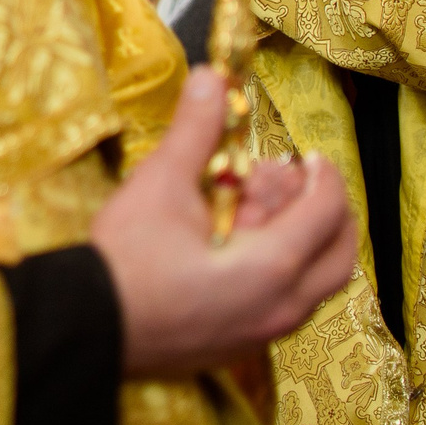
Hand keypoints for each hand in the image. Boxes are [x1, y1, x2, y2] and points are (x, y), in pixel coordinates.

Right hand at [91, 70, 355, 377]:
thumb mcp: (161, 184)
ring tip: (258, 209)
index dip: (324, 176)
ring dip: (302, 242)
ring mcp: (261, 334)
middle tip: (302, 185)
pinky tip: (235, 246)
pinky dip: (279, 270)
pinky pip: (282, 305)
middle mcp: (282, 308)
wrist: (87, 328)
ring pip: (311, 285)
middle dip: (329, 215)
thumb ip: (196, 131)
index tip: (307, 155)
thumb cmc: (127, 259)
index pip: (327, 213)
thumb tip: (212, 79)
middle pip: (338, 259)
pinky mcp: (237, 345)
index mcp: (274, 267)